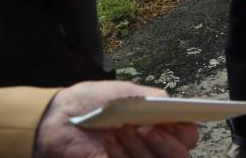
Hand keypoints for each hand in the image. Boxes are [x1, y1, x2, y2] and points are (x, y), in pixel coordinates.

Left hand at [35, 80, 197, 157]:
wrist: (58, 118)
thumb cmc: (93, 102)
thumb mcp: (126, 93)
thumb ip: (154, 98)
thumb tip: (174, 106)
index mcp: (161, 125)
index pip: (187, 135)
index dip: (184, 131)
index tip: (174, 121)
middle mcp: (153, 147)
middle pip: (180, 155)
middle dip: (165, 143)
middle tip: (146, 129)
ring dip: (141, 148)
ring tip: (121, 131)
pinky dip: (123, 156)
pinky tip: (109, 145)